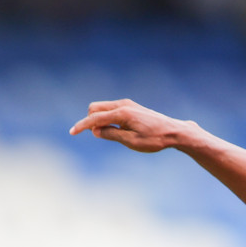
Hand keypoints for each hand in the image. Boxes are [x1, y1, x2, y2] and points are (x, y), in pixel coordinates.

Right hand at [69, 99, 195, 152]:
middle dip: (90, 121)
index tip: (72, 133)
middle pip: (95, 108)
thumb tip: (95, 131)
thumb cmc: (154, 139)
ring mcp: (127, 104)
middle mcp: (123, 105)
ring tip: (110, 135)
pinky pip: (112, 110)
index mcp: (122, 113)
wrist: (174, 131)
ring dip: (99, 120)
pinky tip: (116, 130)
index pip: (95, 118)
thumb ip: (112, 135)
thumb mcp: (131, 142)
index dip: (82, 126)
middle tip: (98, 136)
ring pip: (103, 108)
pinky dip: (107, 119)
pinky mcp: (131, 107)